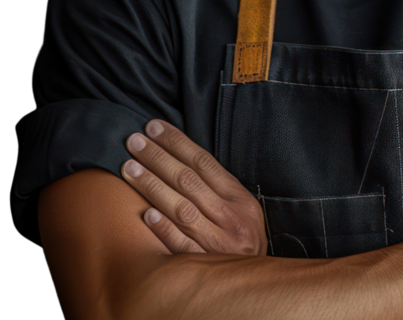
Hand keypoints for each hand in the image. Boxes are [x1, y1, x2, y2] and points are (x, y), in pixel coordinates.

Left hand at [121, 119, 267, 256]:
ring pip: (182, 209)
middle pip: (189, 181)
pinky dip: (165, 230)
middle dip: (158, 157)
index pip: (204, 162)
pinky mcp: (206, 267)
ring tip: (129, 168)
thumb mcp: (242, 211)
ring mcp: (219, 244)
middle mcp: (231, 218)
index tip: (154, 128)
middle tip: (134, 141)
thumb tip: (180, 158)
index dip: (177, 142)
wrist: (258, 288)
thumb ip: (217, 189)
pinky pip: (183, 246)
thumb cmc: (241, 241)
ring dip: (152, 186)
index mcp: (240, 199)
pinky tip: (146, 214)